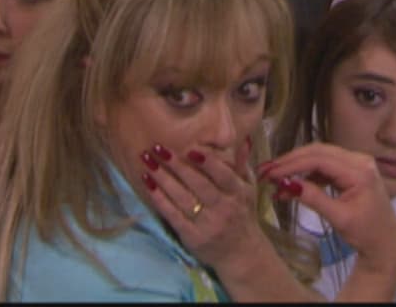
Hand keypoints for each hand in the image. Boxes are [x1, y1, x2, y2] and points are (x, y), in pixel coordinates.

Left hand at [137, 137, 266, 271]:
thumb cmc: (242, 214)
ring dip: (163, 178)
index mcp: (238, 194)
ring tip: (147, 161)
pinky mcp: (192, 237)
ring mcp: (207, 224)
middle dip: (177, 165)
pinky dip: (159, 199)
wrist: (241, 254)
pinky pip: (173, 215)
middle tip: (158, 148)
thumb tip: (241, 140)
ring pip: (182, 198)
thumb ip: (241, 166)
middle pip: (198, 184)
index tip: (190, 148)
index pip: (223, 176)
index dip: (208, 162)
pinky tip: (148, 184)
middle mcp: (224, 208)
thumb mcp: (248, 190)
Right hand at [258, 143, 395, 278]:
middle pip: (318, 152)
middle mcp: (359, 160)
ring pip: (319, 155)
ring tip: (276, 178)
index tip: (271, 174)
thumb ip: (314, 198)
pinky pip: (324, 164)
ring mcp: (356, 162)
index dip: (292, 164)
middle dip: (290, 160)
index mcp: (360, 171)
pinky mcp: (351, 169)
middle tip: (267, 171)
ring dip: (297, 165)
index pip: (319, 160)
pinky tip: (293, 183)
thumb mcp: (339, 218)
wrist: (385, 242)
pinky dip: (307, 171)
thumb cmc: (366, 233)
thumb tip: (287, 185)